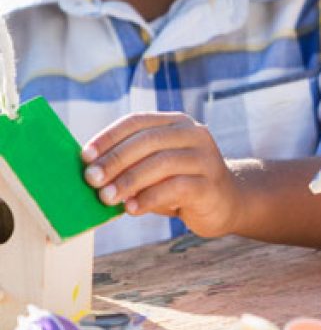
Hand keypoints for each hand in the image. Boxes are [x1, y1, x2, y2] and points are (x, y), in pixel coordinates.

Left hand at [81, 112, 242, 237]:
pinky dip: (149, 198)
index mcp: (177, 123)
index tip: (84, 156)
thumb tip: (91, 171)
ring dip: (129, 181)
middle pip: (149, 140)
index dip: (109, 137)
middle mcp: (194, 134)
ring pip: (162, 162)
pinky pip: (176, 188)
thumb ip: (132, 163)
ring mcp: (206, 158)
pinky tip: (132, 209)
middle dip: (115, 160)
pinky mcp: (210, 185)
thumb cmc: (180, 183)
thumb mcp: (156, 167)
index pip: (138, 121)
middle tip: (91, 180)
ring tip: (106, 197)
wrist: (227, 202)